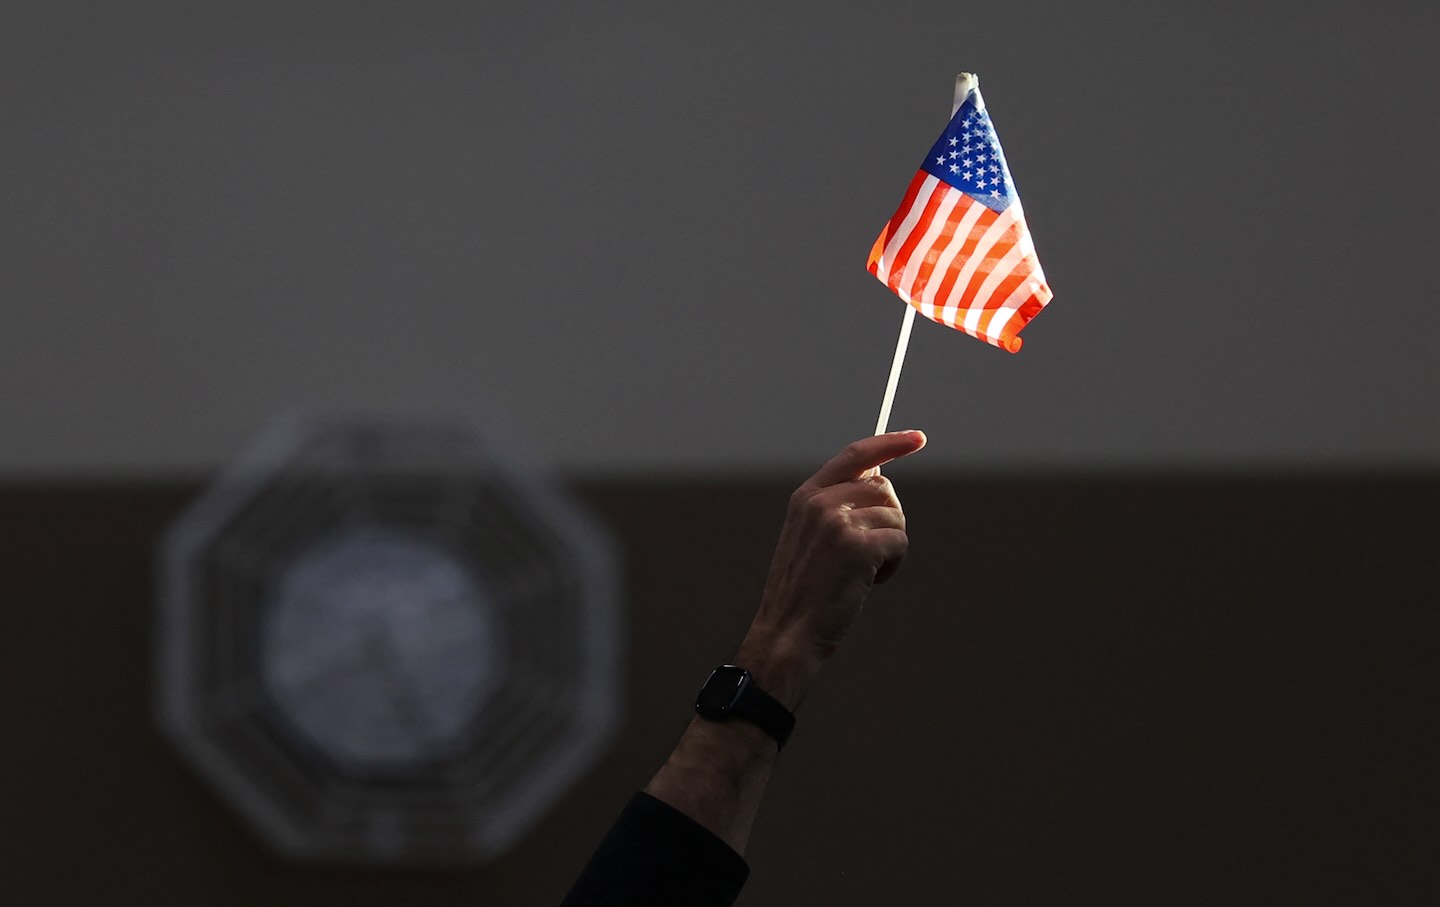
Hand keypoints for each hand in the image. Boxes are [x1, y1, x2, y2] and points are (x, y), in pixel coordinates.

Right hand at [737, 430, 925, 706]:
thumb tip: (879, 481)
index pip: (856, 455)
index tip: (917, 438)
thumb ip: (836, 505)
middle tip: (867, 553)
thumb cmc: (803, 591)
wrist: (787, 632)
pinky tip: (869, 582)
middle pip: (884, 489)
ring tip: (861, 572)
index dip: (890, 443)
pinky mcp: (859, 547)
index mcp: (806, 495)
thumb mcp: (808, 536)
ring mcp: (839, 523)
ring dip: (890, 547)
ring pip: (895, 517)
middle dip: (888, 519)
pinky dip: (893, 565)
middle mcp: (821, 502)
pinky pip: (900, 541)